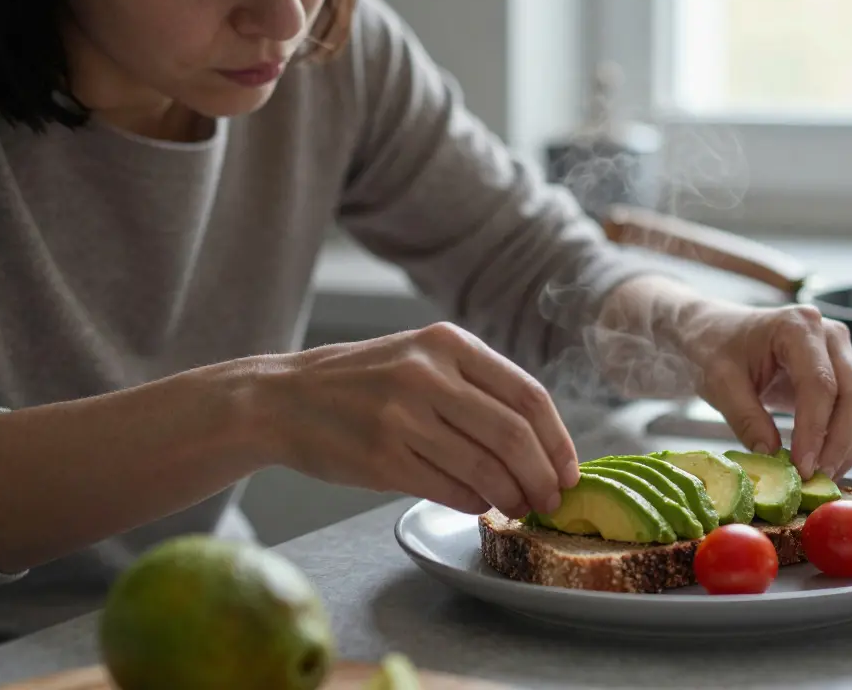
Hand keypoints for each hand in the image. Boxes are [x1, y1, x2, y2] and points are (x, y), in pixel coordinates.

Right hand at [257, 322, 578, 517]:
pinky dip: (475, 503)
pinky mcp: (381, 458)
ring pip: (486, 468)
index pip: (529, 395)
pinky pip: (450, 489)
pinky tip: (480, 504)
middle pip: (514, 435)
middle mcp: (427, 375)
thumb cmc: (362, 383)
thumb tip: (541, 440)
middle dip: (543, 476)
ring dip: (513, 496)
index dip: (559, 440)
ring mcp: (402, 417)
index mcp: (447, 343)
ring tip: (520, 507)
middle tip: (551, 500)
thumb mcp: (419, 357)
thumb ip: (475, 385)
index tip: (569, 469)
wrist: (281, 399)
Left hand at [682, 302, 851, 480]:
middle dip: (839, 444)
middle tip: (815, 479)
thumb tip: (772, 457)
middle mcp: (830, 335)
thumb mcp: (719, 382)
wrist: (717, 331)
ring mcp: (842, 352)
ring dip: (849, 447)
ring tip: (820, 477)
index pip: (820, 384)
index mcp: (797, 326)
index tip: (802, 467)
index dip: (814, 430)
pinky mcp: (845, 373)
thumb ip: (746, 418)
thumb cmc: (716, 348)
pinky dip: (849, 441)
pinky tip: (825, 462)